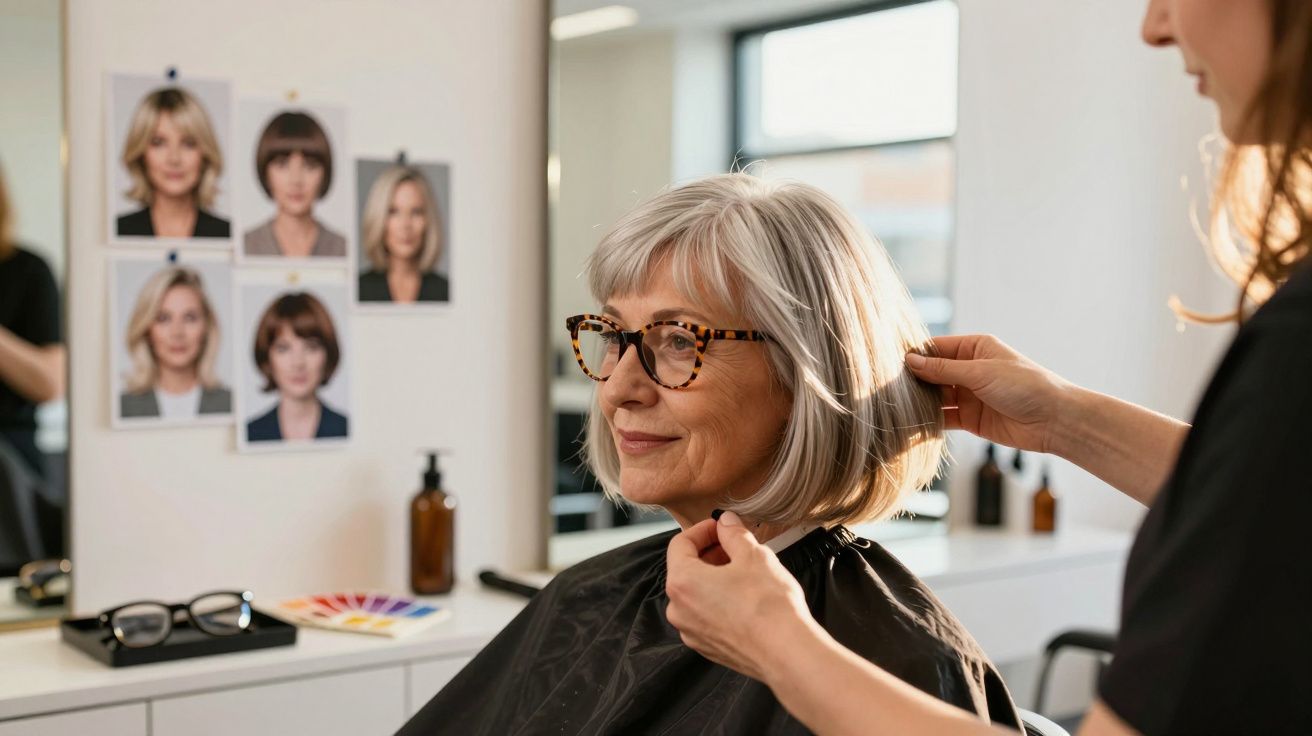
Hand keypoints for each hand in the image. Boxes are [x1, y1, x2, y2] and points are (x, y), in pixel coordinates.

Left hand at [665, 513, 819, 683]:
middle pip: (686, 569)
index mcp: (682, 582)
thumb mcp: (753, 555)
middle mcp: (678, 609)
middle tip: (736, 547)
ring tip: (745, 573)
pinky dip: (719, 602)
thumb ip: (734, 533)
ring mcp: (691, 632)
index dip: (703, 530)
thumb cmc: (768, 605)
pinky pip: (706, 615)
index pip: (680, 544)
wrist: (786, 653)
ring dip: (715, 578)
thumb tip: (726, 522)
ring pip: (697, 594)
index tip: (721, 527)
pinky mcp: (706, 647)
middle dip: (710, 554)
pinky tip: (745, 598)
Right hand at [905, 334, 1075, 454]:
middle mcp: (970, 370)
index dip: (915, 355)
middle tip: (886, 385)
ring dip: (920, 401)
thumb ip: (943, 369)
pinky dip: (930, 420)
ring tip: (895, 404)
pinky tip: (912, 422)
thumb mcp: (980, 372)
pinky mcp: (971, 419)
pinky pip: (944, 417)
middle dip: (914, 379)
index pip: (937, 348)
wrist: (1053, 420)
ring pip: (936, 396)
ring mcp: (969, 395)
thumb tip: (910, 361)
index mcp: (975, 348)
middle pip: (933, 373)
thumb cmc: (1024, 385)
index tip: (890, 362)